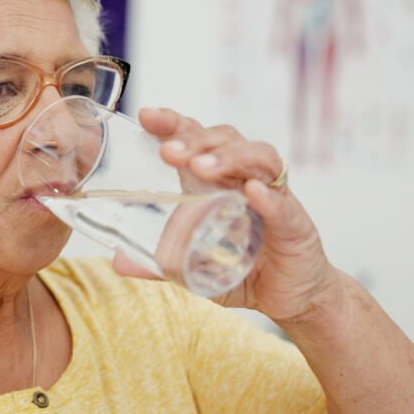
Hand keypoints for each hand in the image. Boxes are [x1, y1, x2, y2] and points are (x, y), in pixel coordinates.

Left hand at [113, 107, 339, 322]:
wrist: (291, 297)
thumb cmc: (244, 269)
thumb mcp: (193, 267)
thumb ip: (159, 263)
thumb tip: (118, 263)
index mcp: (218, 180)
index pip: (197, 138)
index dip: (175, 122)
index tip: (147, 115)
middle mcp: (246, 178)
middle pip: (226, 138)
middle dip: (196, 139)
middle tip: (168, 151)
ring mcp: (273, 197)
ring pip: (257, 157)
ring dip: (229, 157)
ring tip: (201, 166)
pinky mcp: (296, 224)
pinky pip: (283, 203)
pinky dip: (268, 196)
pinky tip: (251, 192)